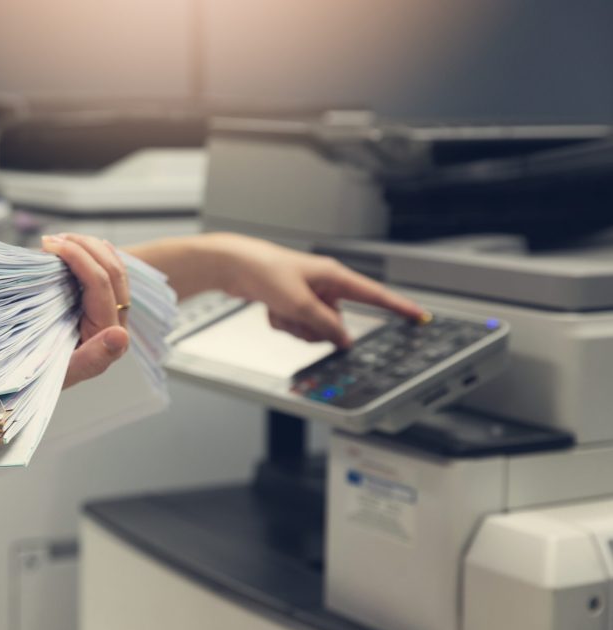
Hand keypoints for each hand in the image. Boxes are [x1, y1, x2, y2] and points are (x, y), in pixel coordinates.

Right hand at [41, 233, 130, 388]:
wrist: (32, 384)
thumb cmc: (42, 379)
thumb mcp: (61, 374)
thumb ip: (92, 359)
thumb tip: (120, 336)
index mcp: (110, 337)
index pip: (101, 284)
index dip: (79, 258)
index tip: (50, 245)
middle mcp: (117, 324)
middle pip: (112, 270)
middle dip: (82, 246)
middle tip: (50, 239)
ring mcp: (111, 313)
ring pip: (113, 266)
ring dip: (87, 246)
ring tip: (58, 240)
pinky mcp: (102, 307)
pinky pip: (105, 272)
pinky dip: (91, 254)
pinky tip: (73, 245)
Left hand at [220, 234, 424, 346]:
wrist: (232, 265)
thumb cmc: (264, 271)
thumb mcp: (298, 303)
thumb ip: (325, 325)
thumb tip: (344, 341)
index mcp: (334, 276)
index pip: (375, 295)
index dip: (399, 308)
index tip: (420, 317)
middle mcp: (325, 285)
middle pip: (336, 323)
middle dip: (314, 327)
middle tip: (294, 314)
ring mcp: (308, 295)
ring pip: (314, 329)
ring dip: (295, 326)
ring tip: (278, 308)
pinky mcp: (292, 303)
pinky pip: (295, 326)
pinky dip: (282, 322)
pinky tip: (270, 308)